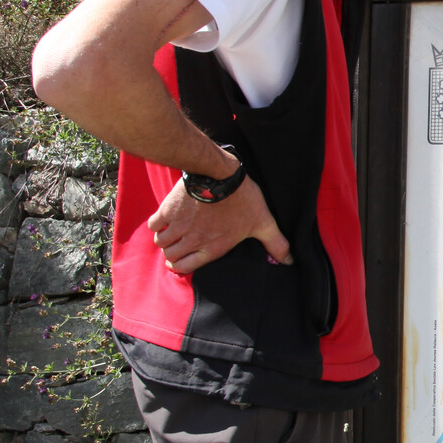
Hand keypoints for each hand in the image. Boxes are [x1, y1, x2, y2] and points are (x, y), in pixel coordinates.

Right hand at [148, 175, 292, 274]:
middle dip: (172, 255)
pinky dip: (156, 225)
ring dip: (164, 241)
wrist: (221, 174)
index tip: (180, 263)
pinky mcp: (167, 210)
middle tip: (177, 248)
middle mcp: (192, 241)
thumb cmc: (243, 199)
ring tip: (171, 235)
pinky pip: (153, 225)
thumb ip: (275, 243)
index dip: (181, 267)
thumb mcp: (263, 222)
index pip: (185, 268)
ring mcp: (178, 226)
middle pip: (170, 257)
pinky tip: (164, 221)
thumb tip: (289, 262)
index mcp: (212, 248)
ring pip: (161, 243)